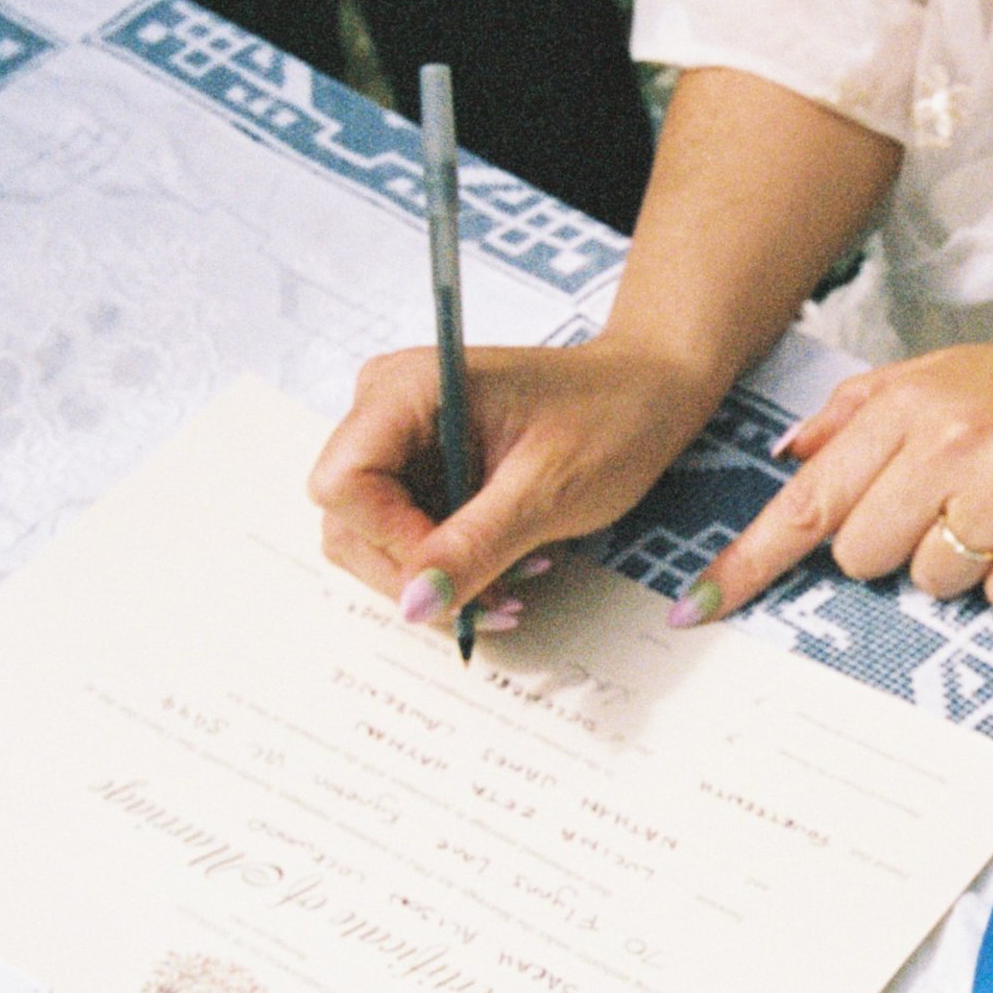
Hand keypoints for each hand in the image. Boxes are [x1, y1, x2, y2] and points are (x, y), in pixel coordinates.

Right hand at [308, 338, 718, 625]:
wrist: (648, 392)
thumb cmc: (610, 418)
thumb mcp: (548, 491)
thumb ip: (474, 546)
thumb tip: (414, 604)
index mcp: (407, 387)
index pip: (344, 484)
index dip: (393, 543)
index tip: (459, 573)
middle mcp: (386, 405)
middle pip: (348, 520)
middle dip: (417, 574)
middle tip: (499, 600)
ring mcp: (399, 437)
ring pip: (371, 538)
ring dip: (438, 577)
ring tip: (514, 586)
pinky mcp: (420, 465)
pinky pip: (405, 534)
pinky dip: (451, 564)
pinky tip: (510, 566)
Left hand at [682, 348, 992, 621]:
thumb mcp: (960, 380)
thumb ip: (868, 411)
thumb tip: (791, 450)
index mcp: (917, 398)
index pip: (810, 496)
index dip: (749, 561)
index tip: (696, 608)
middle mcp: (958, 430)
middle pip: (865, 555)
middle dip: (904, 552)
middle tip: (963, 515)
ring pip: (934, 581)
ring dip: (971, 570)